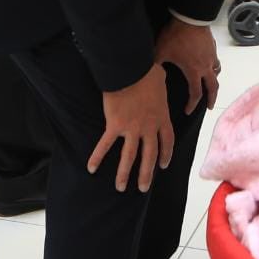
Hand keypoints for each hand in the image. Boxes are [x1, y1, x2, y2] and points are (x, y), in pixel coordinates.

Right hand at [88, 66, 173, 192]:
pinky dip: (97, 157)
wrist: (131, 70)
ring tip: (121, 188)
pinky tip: (92, 169)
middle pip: (150, 156)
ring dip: (125, 174)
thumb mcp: (161, 80)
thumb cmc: (147, 71)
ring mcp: (132, 128)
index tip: (163, 165)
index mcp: (162, 117)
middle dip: (147, 174)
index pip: (167, 141)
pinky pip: (105, 145)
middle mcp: (149, 127)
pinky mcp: (115, 126)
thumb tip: (160, 77)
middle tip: (143, 188)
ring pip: (129, 157)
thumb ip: (160, 87)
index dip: (166, 154)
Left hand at [154, 20, 219, 114]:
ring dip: (214, 80)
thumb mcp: (161, 52)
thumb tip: (145, 74)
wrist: (190, 18)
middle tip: (210, 106)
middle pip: (213, 87)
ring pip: (217, 72)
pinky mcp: (212, 46)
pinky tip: (208, 62)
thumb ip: (155, 65)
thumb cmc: (175, 37)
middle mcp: (205, 66)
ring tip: (210, 83)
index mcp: (193, 71)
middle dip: (212, 98)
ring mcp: (211, 56)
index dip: (192, 105)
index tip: (188, 111)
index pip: (196, 94)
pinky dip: (213, 65)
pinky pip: (216, 59)